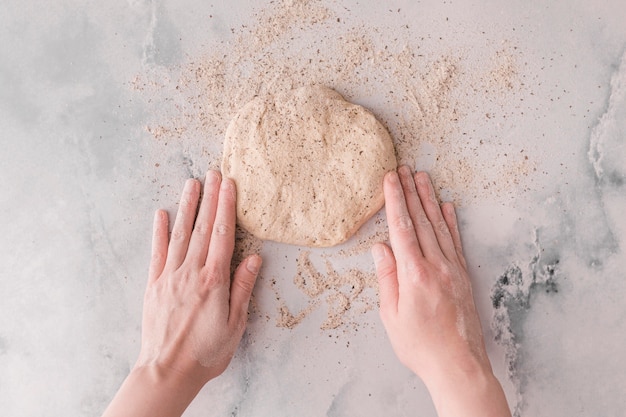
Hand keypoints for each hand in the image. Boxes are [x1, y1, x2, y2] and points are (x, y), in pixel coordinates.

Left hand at [138, 170, 261, 383]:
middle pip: (201, 228)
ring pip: (179, 234)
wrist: (167, 371)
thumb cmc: (206, 352)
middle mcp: (190, 272)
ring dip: (186, 207)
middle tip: (212, 173)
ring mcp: (169, 276)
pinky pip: (157, 252)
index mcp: (213, 280)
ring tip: (191, 184)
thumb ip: (242, 287)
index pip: (221, 234)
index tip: (229, 185)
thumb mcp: (235, 324)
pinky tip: (161, 214)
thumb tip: (253, 258)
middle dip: (209, 198)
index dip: (226, 207)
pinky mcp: (154, 285)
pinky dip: (158, 232)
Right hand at [372, 166, 509, 416]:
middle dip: (411, 192)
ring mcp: (453, 269)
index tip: (390, 179)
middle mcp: (436, 266)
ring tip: (422, 178)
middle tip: (404, 169)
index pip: (402, 228)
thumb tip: (380, 248)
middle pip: (421, 221)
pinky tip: (447, 207)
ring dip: (430, 200)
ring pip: (440, 226)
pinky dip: (451, 222)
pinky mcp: (463, 276)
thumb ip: (386, 278)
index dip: (394, 201)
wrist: (458, 365)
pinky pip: (456, 242)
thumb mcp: (391, 315)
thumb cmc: (420, 345)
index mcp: (414, 275)